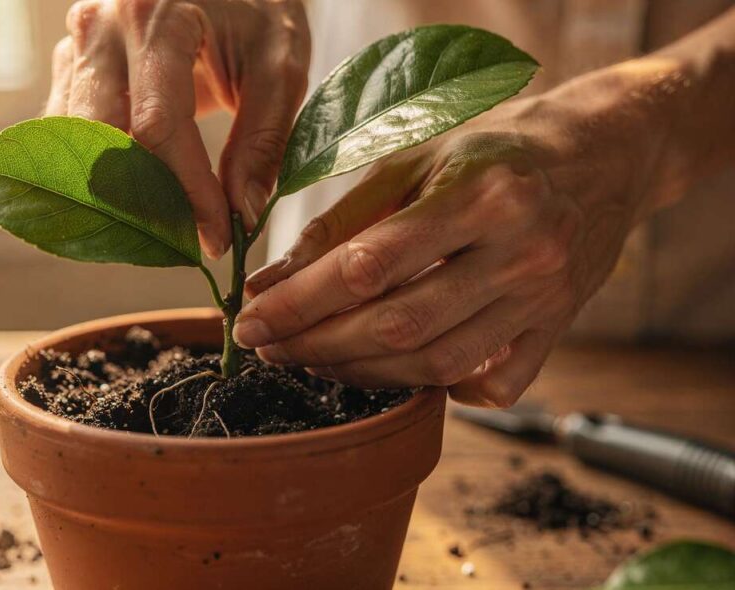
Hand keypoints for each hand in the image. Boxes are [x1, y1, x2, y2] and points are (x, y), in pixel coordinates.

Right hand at [47, 0, 309, 257]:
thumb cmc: (256, 4)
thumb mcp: (279, 61)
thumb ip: (263, 138)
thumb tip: (243, 213)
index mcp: (154, 15)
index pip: (157, 126)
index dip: (186, 193)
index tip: (216, 238)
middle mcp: (99, 27)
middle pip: (99, 141)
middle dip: (141, 205)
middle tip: (185, 244)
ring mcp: (76, 46)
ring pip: (73, 144)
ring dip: (116, 196)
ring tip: (166, 227)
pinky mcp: (70, 66)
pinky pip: (69, 135)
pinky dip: (101, 173)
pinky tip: (141, 197)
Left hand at [234, 82, 667, 406]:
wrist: (604, 154)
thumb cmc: (495, 147)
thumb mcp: (415, 159)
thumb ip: (342, 221)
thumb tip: (272, 282)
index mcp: (480, 193)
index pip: (369, 266)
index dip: (300, 302)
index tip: (252, 322)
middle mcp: (520, 250)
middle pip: (399, 325)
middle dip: (320, 345)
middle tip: (272, 347)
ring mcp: (544, 298)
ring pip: (437, 364)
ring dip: (363, 373)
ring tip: (316, 360)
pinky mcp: (556, 328)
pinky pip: (492, 385)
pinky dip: (438, 390)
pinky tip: (397, 374)